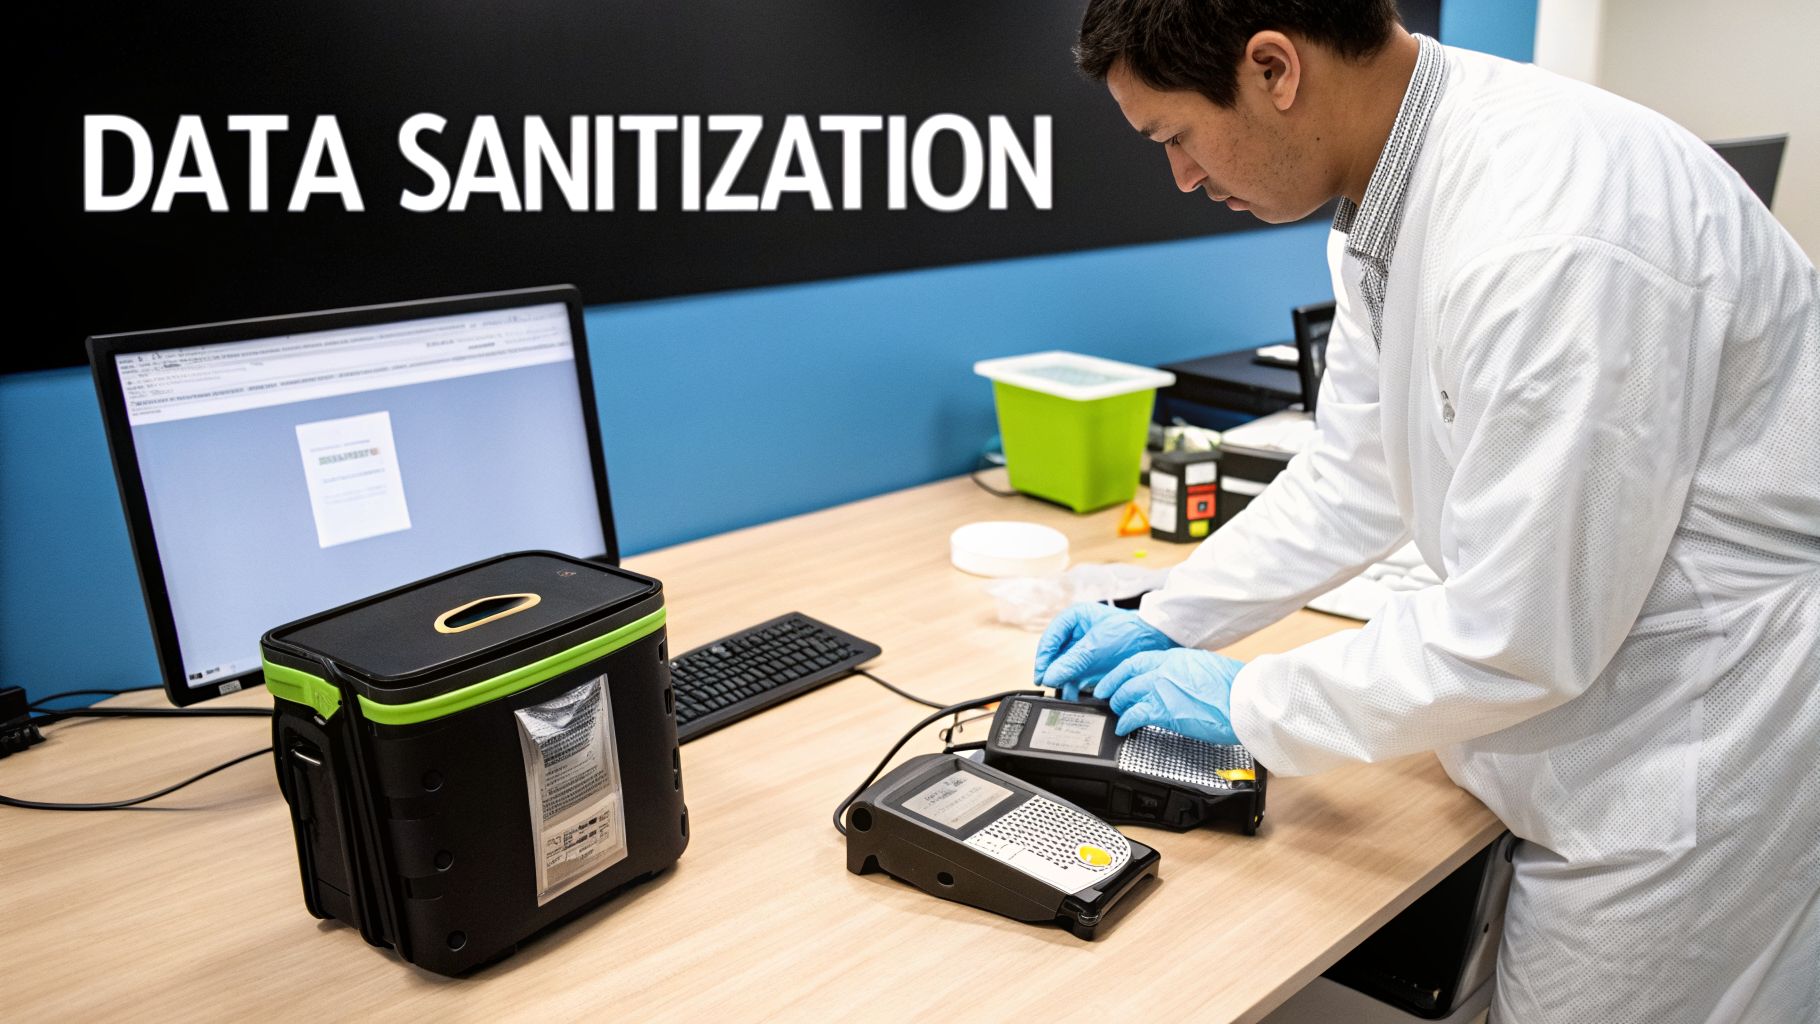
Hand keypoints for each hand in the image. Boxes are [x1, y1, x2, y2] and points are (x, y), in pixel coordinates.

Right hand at [1033, 603, 1175, 698]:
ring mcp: (1082, 650)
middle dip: (1051, 671)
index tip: (1041, 675)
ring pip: (1062, 668)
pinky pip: (1075, 677)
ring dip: (1061, 681)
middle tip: (1048, 686)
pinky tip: (1072, 697)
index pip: (1050, 638)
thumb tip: (1049, 677)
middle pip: (1054, 655)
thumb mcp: (1096, 646)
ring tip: (1061, 694)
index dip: (1043, 657)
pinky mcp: (1090, 665)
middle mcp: (1074, 633)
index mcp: (1073, 618)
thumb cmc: (1129, 632)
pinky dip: (1072, 687)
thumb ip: (1071, 662)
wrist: (1156, 641)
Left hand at [1094, 649, 1243, 744]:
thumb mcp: (1206, 667)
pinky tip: (1124, 728)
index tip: (1113, 679)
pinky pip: (1135, 715)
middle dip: (1115, 688)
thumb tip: (1178, 679)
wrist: (1245, 698)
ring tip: (1118, 713)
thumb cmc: (1234, 686)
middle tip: (1109, 697)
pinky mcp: (1164, 710)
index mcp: (1175, 657)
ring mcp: (1162, 688)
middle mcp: (1164, 669)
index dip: (1120, 672)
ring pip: (1127, 693)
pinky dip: (1125, 722)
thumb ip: (1185, 671)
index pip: (1138, 661)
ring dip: (1119, 704)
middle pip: (1128, 676)